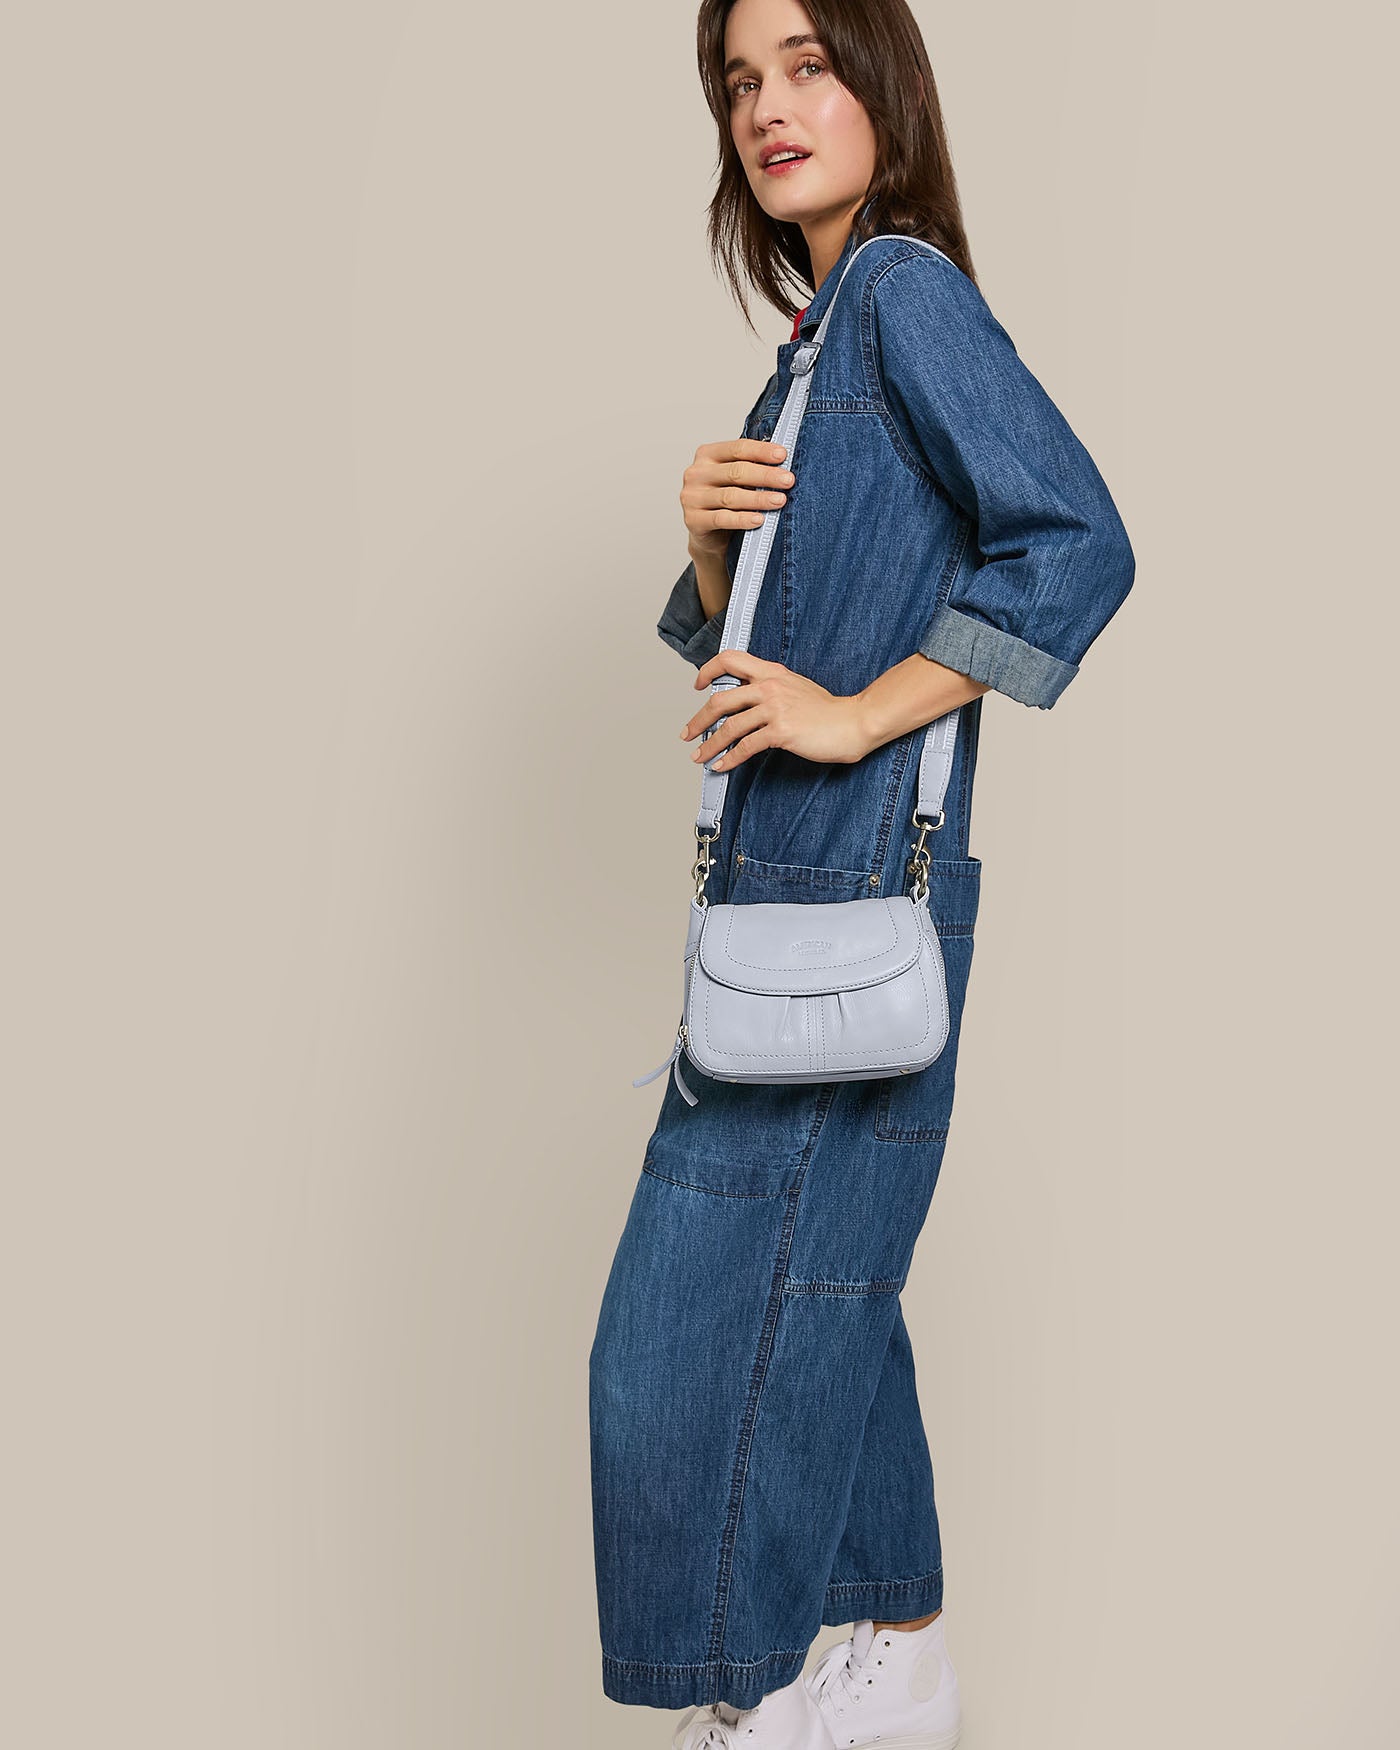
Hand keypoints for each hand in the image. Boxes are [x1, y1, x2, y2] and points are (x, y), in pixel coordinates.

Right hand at [680, 438, 794, 561]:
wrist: (709, 536)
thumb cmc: (727, 502)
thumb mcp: (736, 480)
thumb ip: (751, 466)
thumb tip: (784, 460)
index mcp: (707, 455)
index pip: (737, 448)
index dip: (761, 451)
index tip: (783, 456)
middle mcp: (696, 473)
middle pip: (735, 471)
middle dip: (765, 476)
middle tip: (788, 480)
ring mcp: (692, 497)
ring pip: (730, 496)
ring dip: (758, 498)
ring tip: (780, 500)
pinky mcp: (693, 520)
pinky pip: (722, 519)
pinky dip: (742, 519)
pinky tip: (759, 520)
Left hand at [680, 650, 871, 771]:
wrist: (852, 722)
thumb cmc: (826, 710)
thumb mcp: (795, 686)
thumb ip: (770, 687)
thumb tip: (745, 701)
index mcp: (772, 671)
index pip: (731, 659)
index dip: (709, 670)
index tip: (698, 685)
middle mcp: (770, 686)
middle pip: (721, 700)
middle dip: (698, 719)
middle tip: (687, 733)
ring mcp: (775, 709)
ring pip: (729, 726)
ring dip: (709, 744)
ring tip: (700, 756)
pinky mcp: (781, 731)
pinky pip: (746, 747)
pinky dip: (729, 758)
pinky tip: (722, 766)